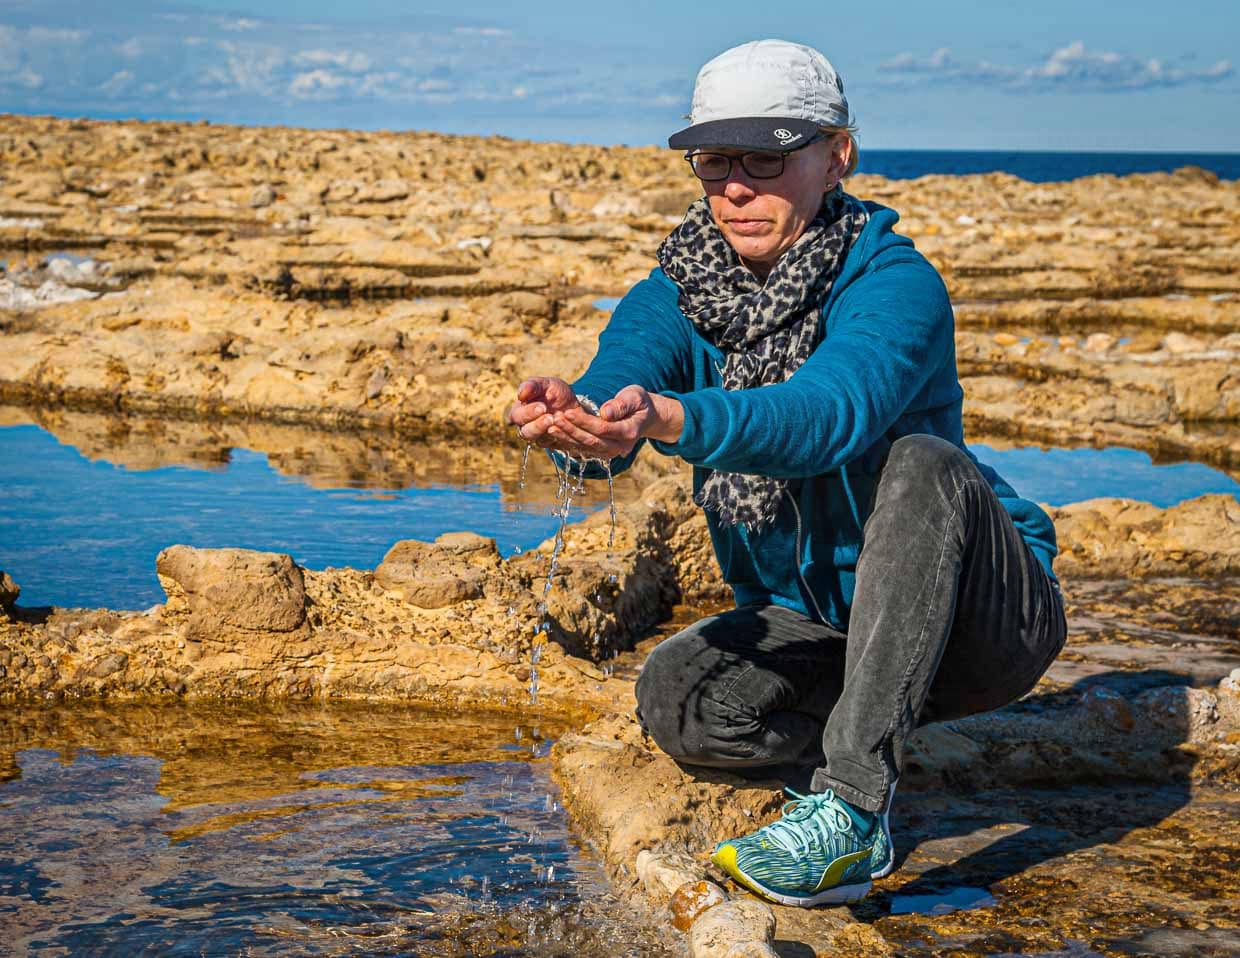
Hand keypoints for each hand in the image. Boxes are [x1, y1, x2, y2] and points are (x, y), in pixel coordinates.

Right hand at [506, 377, 580, 447]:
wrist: (573, 405)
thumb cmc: (555, 392)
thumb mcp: (547, 384)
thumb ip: (533, 386)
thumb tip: (521, 394)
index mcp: (520, 411)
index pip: (516, 416)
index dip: (528, 413)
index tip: (542, 407)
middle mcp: (526, 426)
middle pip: (524, 432)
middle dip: (537, 425)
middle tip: (549, 417)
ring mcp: (538, 436)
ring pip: (537, 441)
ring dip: (546, 432)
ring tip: (555, 422)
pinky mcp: (551, 443)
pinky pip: (552, 445)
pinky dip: (559, 437)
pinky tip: (565, 429)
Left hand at [548, 385, 683, 458]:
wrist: (644, 416)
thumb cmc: (638, 402)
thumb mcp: (635, 396)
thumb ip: (622, 404)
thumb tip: (605, 412)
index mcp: (629, 432)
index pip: (603, 429)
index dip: (584, 422)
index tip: (567, 412)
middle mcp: (620, 447)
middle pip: (592, 441)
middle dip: (571, 430)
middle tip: (553, 419)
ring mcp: (611, 452)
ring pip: (585, 447)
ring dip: (566, 437)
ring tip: (549, 425)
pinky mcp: (602, 452)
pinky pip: (583, 449)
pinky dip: (568, 442)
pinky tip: (554, 433)